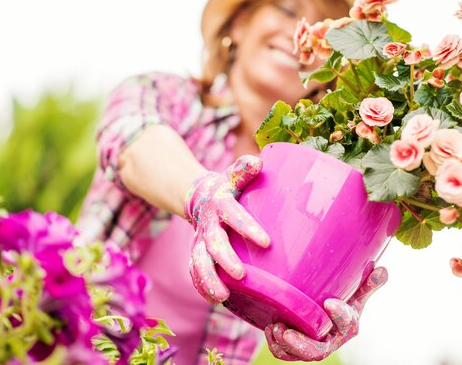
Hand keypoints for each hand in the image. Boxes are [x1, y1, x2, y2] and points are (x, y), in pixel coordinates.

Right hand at [184, 155, 269, 303]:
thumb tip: (258, 162)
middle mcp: (208, 223)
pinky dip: (202, 286)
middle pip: (214, 243)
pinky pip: (196, 271)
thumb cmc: (229, 187)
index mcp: (220, 203)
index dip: (248, 227)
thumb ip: (244, 169)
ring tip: (222, 295)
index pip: (234, 214)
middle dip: (225, 259)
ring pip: (199, 261)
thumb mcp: (234, 175)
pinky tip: (216, 299)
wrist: (200, 197)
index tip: (266, 242)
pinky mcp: (197, 253)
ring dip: (209, 279)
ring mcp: (200, 241)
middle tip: (241, 275)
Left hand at [265, 267, 387, 360]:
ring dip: (285, 345)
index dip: (340, 315)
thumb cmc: (342, 302)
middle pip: (319, 350)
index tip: (329, 302)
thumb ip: (367, 284)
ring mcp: (314, 348)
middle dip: (303, 344)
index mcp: (348, 326)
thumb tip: (382, 269)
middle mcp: (331, 341)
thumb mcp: (356, 294)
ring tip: (275, 327)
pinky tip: (270, 328)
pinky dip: (276, 346)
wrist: (326, 316)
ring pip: (300, 355)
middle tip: (288, 333)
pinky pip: (286, 355)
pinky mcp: (297, 351)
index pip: (347, 324)